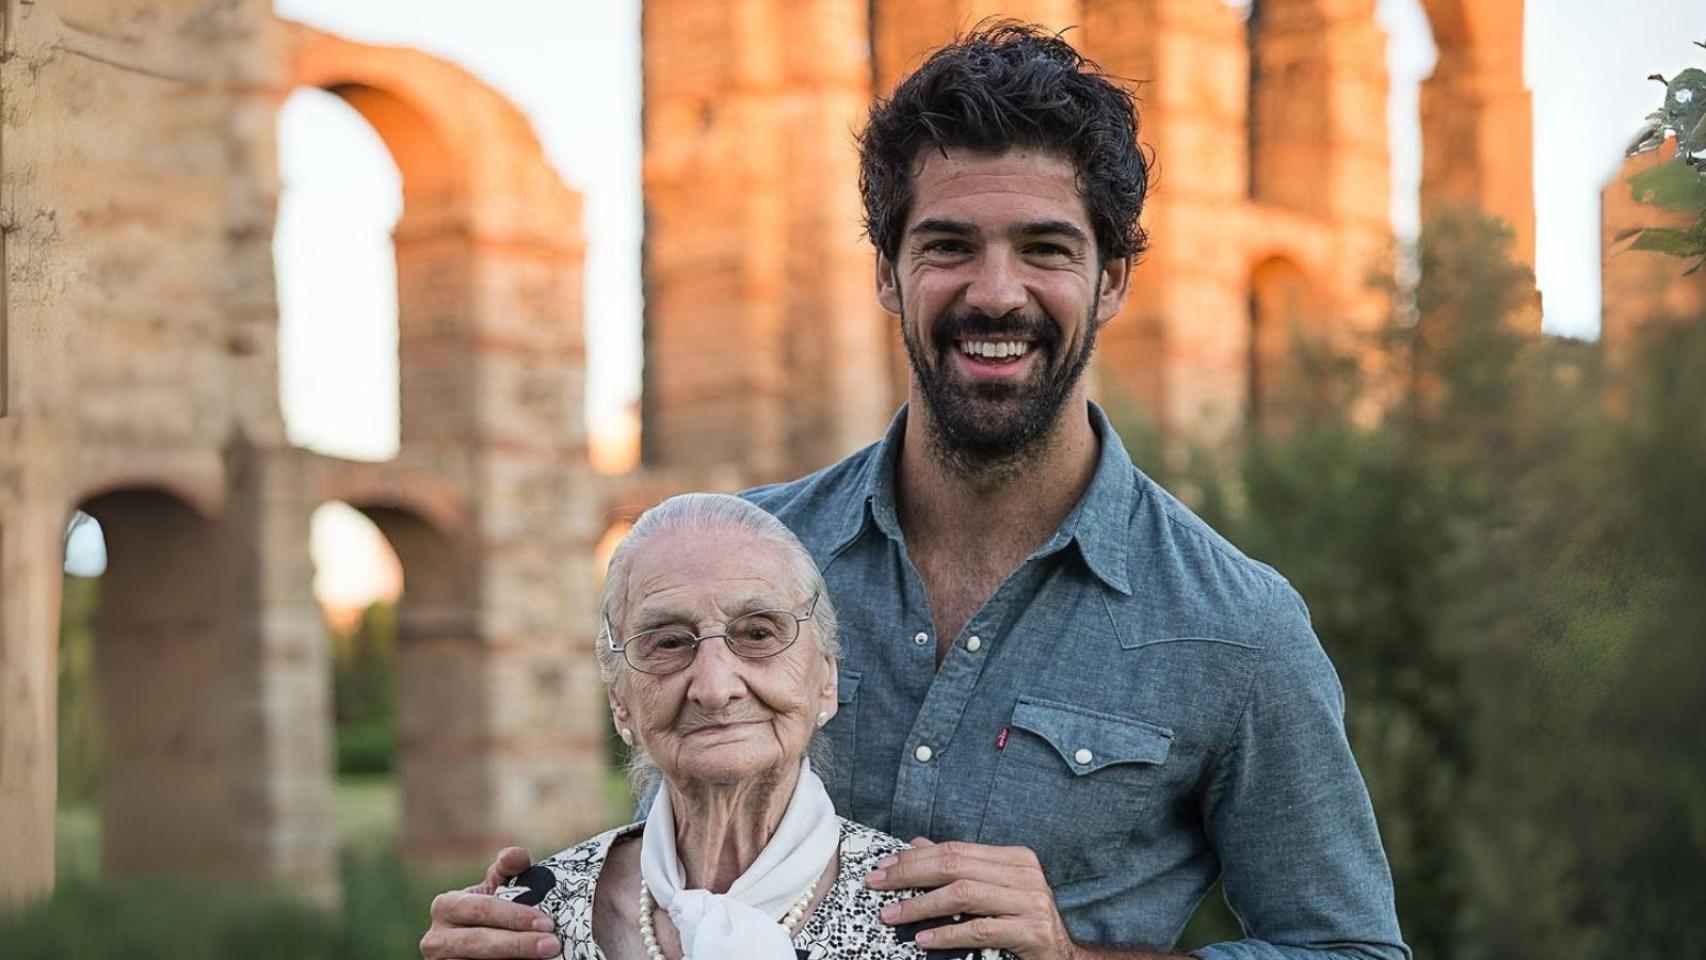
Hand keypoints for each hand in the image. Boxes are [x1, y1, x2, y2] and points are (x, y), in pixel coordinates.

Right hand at [420, 847, 561, 959]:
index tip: (547, 923)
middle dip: (519, 943)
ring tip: (546, 956)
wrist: (478, 947)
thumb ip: (508, 869)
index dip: (515, 916)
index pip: (482, 909)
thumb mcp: (497, 888)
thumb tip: (516, 855)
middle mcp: (435, 938)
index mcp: (446, 905)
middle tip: (552, 944)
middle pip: (479, 941)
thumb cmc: (492, 912)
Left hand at [866, 837, 1076, 959]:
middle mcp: (1025, 874)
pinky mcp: (1033, 931)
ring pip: (963, 894)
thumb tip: (916, 845)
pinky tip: (923, 939)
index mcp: (1014, 858)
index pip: (954, 849)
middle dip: (909, 875)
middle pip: (955, 866)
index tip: (883, 867)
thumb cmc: (1023, 924)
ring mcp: (1031, 901)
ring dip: (920, 905)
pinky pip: (980, 929)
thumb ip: (959, 869)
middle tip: (877, 885)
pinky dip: (947, 934)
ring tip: (892, 914)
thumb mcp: (991, 892)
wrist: (1065, 958)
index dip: (915, 858)